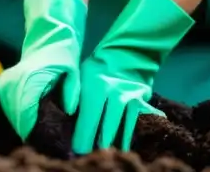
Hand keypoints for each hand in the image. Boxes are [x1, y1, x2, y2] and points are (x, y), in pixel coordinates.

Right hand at [0, 0, 85, 140]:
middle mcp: (13, 81)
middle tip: (48, 142)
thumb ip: (71, 92)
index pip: (25, 114)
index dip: (35, 131)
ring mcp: (7, 82)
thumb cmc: (63, 49)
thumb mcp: (72, 70)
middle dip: (30, 131)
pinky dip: (20, 117)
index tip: (49, 141)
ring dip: (24, 125)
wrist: (48, 30)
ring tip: (41, 134)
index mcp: (29, 78)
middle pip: (16, 117)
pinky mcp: (6, 83)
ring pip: (11, 113)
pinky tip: (33, 123)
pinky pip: (10, 106)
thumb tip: (68, 112)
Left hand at [70, 0, 192, 153]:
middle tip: (87, 156)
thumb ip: (75, 95)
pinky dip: (129, 137)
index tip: (76, 151)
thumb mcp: (82, 76)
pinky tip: (123, 147)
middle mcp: (114, 93)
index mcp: (95, 87)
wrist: (127, 53)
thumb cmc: (97, 68)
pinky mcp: (142, 103)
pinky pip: (135, 126)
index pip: (87, 120)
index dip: (81, 139)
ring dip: (113, 145)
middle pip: (105, 130)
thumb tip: (67, 121)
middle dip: (96, 146)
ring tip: (105, 155)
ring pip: (122, 131)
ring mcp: (131, 99)